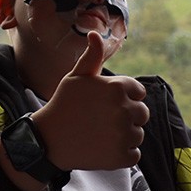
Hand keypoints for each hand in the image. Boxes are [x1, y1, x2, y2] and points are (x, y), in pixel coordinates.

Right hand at [31, 31, 148, 170]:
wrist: (48, 140)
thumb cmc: (64, 105)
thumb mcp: (76, 77)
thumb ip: (93, 57)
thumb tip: (95, 33)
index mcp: (117, 87)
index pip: (139, 92)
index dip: (123, 98)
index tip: (105, 105)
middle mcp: (123, 109)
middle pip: (142, 114)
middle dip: (126, 117)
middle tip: (102, 121)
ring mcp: (123, 134)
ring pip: (138, 134)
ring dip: (124, 136)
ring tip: (100, 134)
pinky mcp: (121, 157)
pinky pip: (134, 154)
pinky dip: (122, 154)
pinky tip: (103, 148)